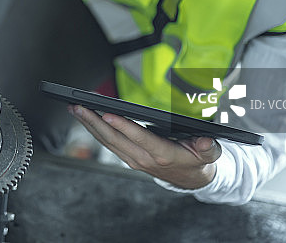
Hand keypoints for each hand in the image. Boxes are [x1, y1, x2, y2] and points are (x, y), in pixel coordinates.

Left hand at [70, 105, 220, 188]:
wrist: (191, 179)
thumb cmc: (198, 161)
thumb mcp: (210, 154)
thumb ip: (207, 147)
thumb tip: (204, 140)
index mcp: (163, 155)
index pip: (139, 138)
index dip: (123, 126)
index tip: (108, 114)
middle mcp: (144, 159)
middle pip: (114, 138)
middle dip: (94, 121)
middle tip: (79, 106)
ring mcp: (133, 159)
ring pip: (106, 141)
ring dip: (89, 124)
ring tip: (75, 108)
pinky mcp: (127, 157)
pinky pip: (107, 143)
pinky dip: (94, 130)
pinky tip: (85, 118)